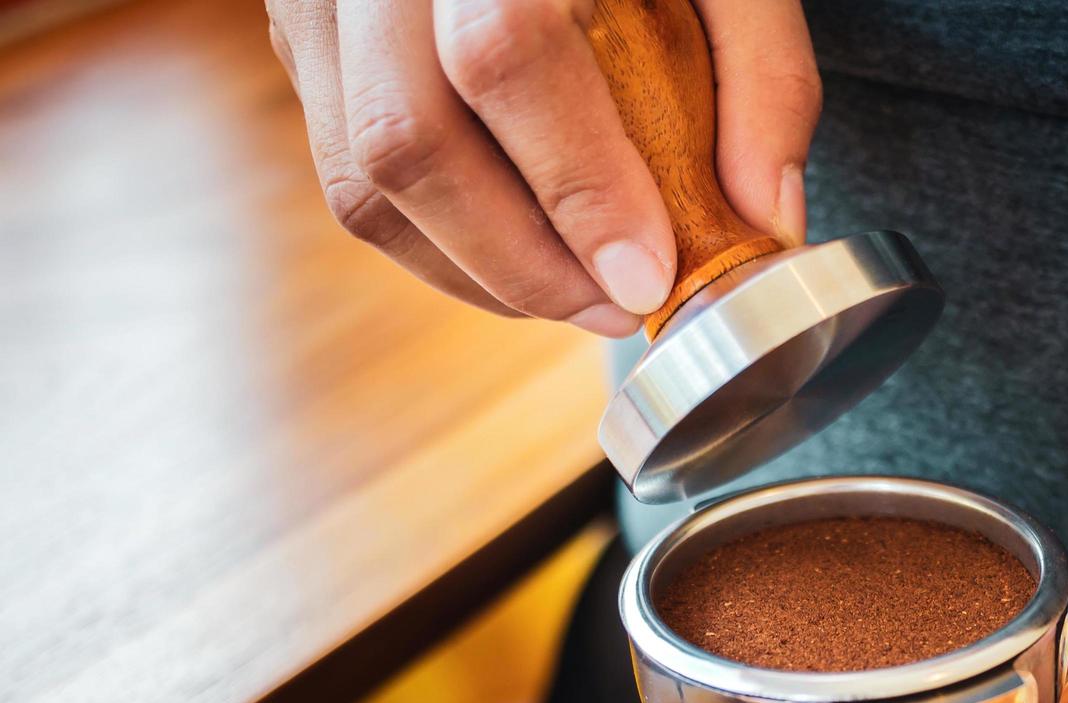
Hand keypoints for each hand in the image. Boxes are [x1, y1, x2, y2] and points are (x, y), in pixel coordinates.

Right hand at [266, 0, 817, 334]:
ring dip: (480, 272)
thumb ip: (765, 73)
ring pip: (362, 181)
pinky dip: (441, 247)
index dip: (577, 182)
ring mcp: (320, 2)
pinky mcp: (303, 43)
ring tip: (582, 295)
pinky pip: (348, 179)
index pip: (504, 53)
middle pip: (407, 139)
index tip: (647, 274)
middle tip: (621, 306)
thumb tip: (764, 218)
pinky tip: (525, 259)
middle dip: (523, 260)